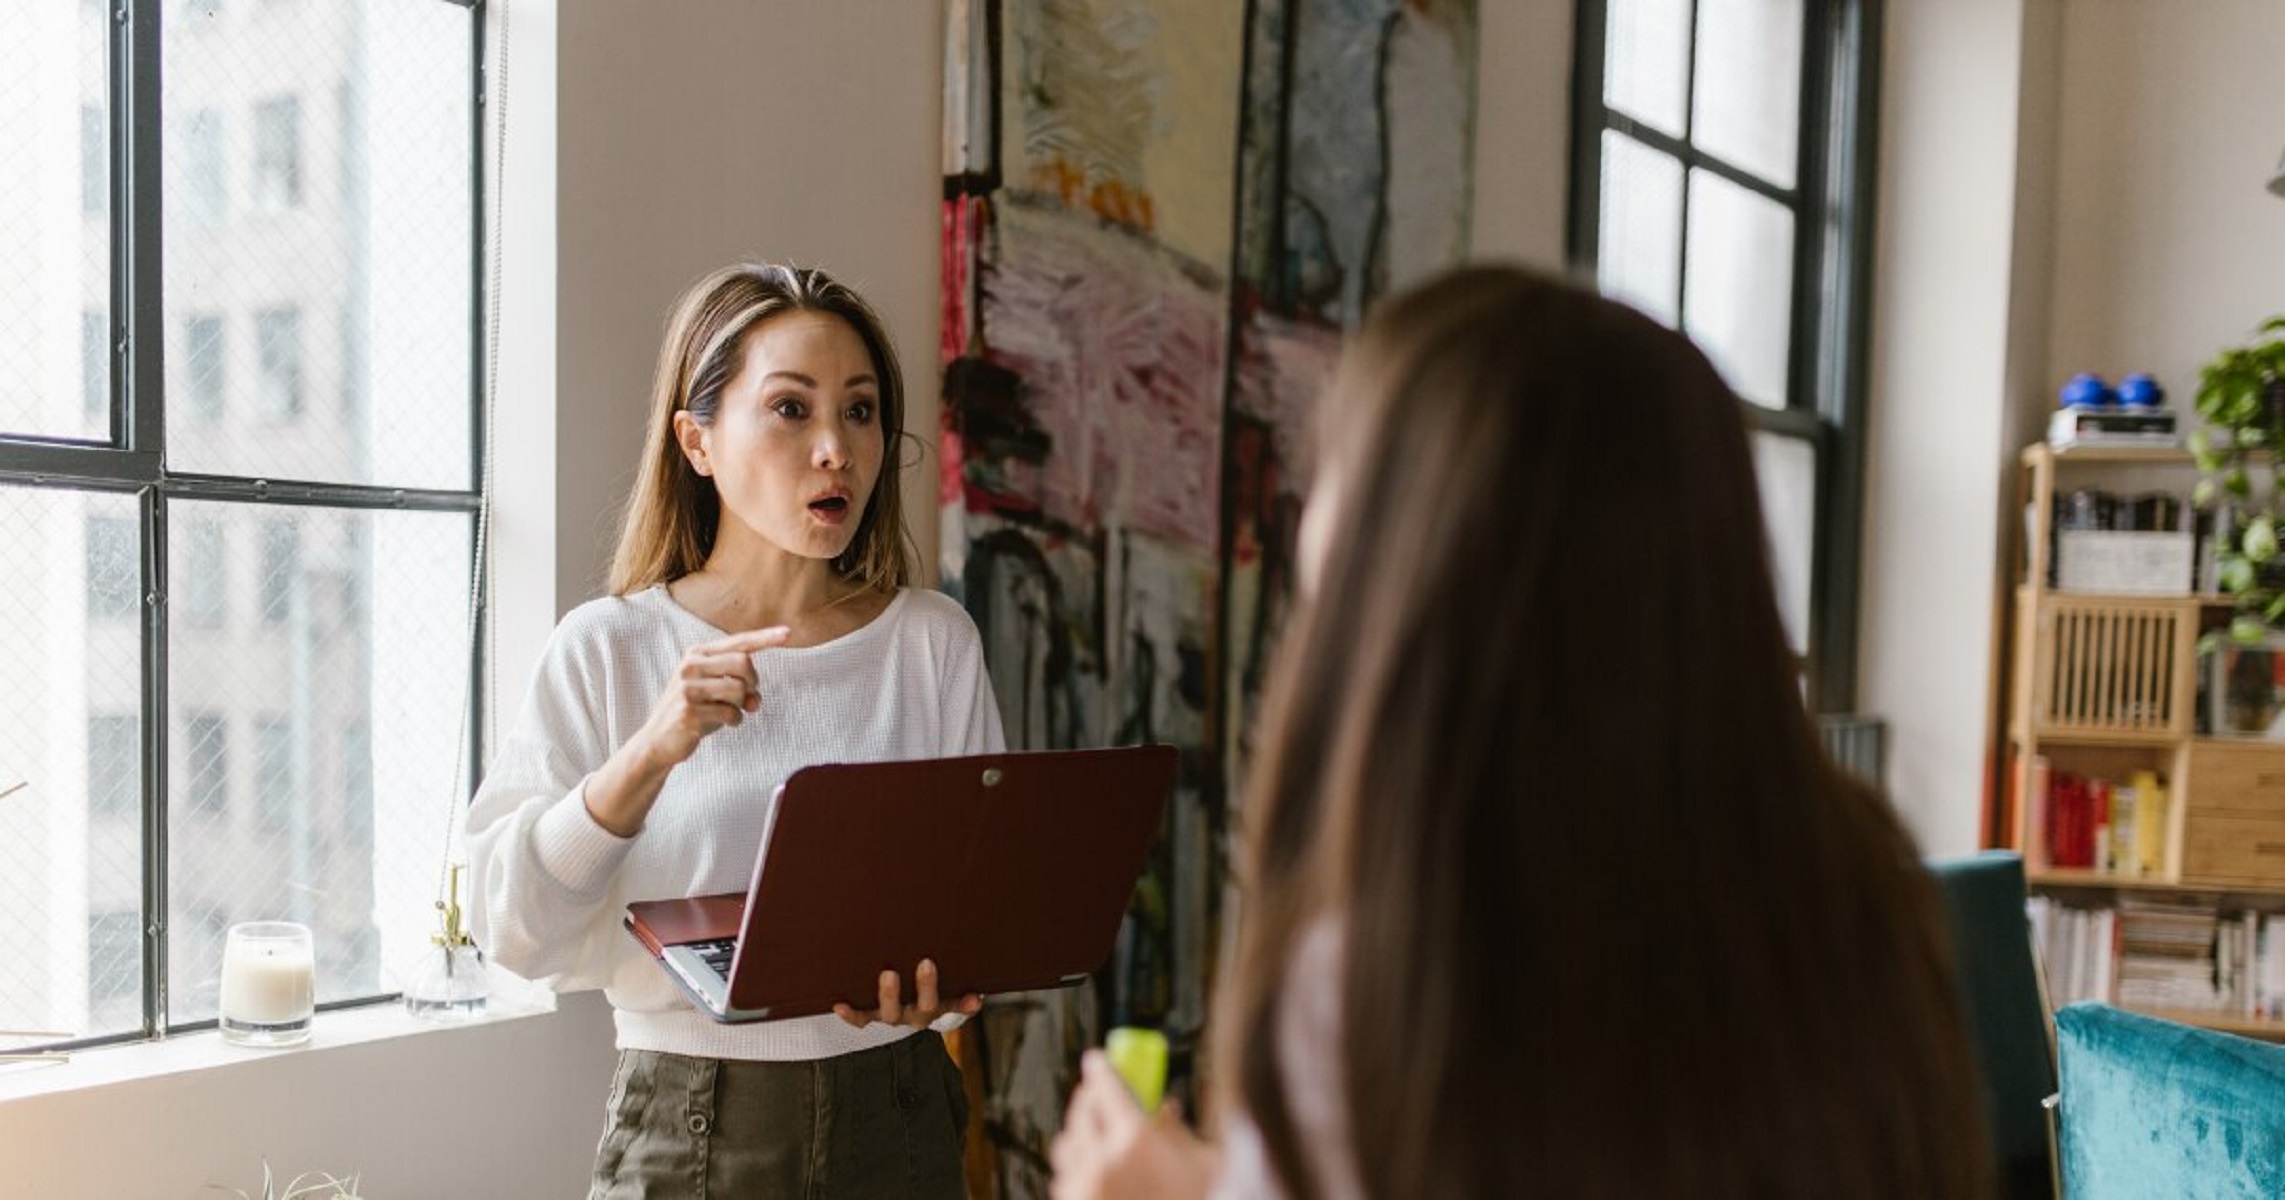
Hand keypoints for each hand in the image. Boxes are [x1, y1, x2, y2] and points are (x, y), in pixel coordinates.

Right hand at [634, 626, 789, 768]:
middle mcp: (690, 666)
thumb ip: (740, 685)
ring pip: (739, 690)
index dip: (765, 638)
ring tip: (727, 712)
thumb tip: (756, 700)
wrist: (659, 740)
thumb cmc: (694, 710)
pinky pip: (731, 713)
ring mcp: (687, 688)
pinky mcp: (689, 711)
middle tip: (747, 699)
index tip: (788, 633)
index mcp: (697, 654)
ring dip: (741, 705)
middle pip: (744, 663)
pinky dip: (734, 721)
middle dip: (753, 683)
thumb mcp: (714, 690)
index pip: (738, 641)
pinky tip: (722, 723)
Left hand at [831, 958, 983, 1028]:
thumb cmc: (918, 985)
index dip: (964, 1005)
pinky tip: (839, 1004)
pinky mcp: (868, 1016)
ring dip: (891, 995)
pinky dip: (850, 1013)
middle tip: (927, 963)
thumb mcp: (939, 985)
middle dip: (927, 986)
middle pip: (923, 1007)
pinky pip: (859, 1019)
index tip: (974, 996)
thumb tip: (978, 989)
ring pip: (891, 1013)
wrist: (891, 1003)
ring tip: (889, 974)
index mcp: (935, 1006)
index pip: (952, 1006)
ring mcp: (891, 1015)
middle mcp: (914, 1015)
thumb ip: (958, 988)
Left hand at [1049, 1050, 1218, 1199]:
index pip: (1107, 1086)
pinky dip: (1076, 1168)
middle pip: (1081, 1111)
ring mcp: (1082, 1191)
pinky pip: (1065, 1180)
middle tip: (1100, 1092)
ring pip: (1067, 1145)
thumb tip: (1162, 1108)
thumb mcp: (1204, 1165)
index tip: (1099, 1060)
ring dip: (1080, 1133)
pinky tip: (1095, 1173)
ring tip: (1098, 1134)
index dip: (1102, 1068)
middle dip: (1089, 1097)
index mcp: (1136, 1141)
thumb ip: (1178, 1132)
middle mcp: (1101, 1162)